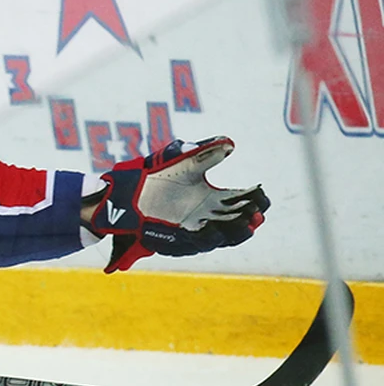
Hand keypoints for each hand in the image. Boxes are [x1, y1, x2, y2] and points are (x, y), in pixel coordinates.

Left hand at [84, 136, 269, 272]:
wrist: (125, 193)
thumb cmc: (156, 176)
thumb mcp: (182, 159)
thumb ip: (205, 151)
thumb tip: (229, 143)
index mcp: (215, 198)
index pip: (244, 201)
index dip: (256, 199)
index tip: (260, 192)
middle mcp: (210, 217)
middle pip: (240, 222)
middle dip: (251, 219)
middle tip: (258, 214)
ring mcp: (196, 231)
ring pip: (223, 236)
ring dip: (235, 232)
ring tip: (246, 224)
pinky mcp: (179, 240)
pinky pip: (197, 242)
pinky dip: (208, 238)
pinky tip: (215, 230)